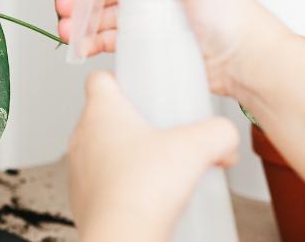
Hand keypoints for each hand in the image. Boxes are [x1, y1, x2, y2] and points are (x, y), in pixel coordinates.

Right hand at [54, 0, 288, 97]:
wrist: (250, 63)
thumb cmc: (234, 16)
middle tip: (64, 4)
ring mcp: (153, 16)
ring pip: (107, 14)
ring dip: (84, 20)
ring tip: (67, 29)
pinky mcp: (151, 43)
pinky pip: (114, 39)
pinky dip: (94, 41)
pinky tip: (81, 46)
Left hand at [69, 71, 238, 241]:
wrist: (122, 237)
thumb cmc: (143, 188)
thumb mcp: (196, 147)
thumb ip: (218, 133)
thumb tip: (225, 136)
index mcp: (101, 112)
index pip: (98, 79)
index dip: (120, 79)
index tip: (139, 87)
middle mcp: (82, 137)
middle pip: (103, 117)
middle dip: (133, 123)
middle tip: (161, 133)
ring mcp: (79, 169)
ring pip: (101, 151)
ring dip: (127, 156)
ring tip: (159, 168)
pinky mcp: (83, 199)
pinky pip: (103, 183)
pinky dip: (123, 186)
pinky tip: (149, 196)